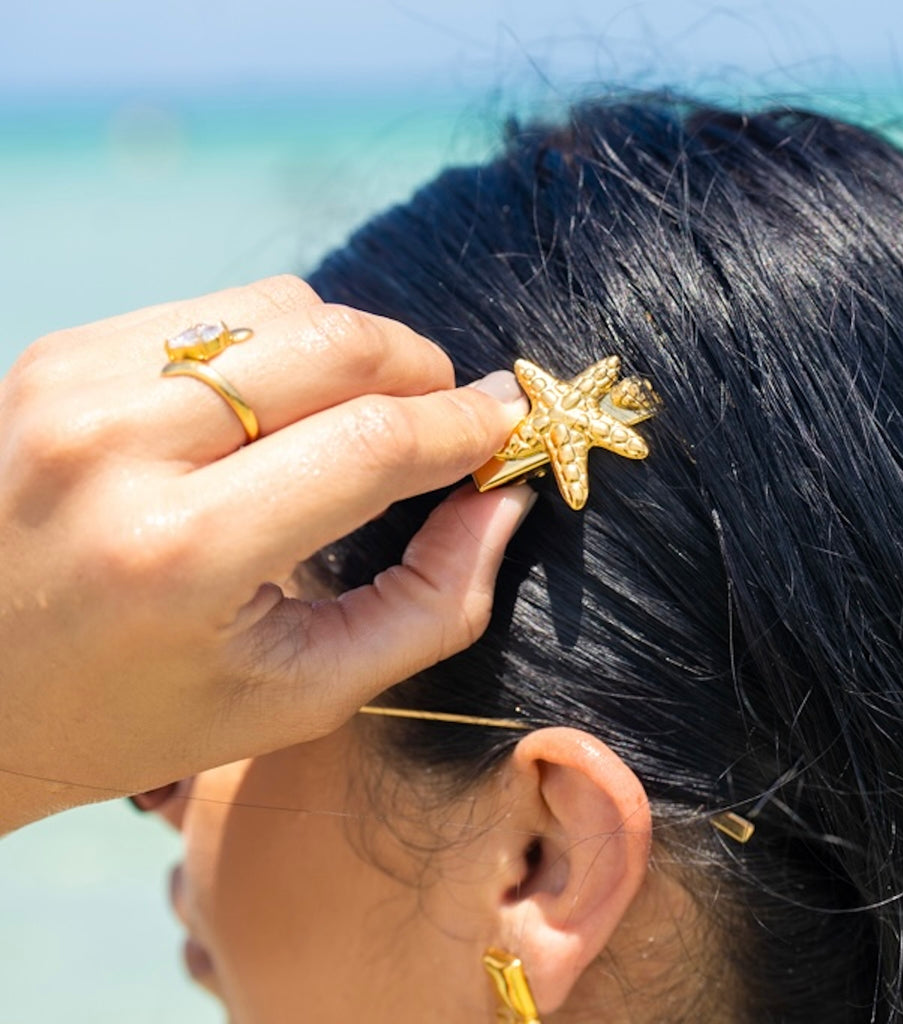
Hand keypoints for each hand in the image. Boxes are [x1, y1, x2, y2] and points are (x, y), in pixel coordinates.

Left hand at [0, 276, 531, 832]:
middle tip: (448, 417)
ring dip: (352, 352)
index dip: (465, 425)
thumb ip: (430, 602)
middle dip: (423, 370)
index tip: (510, 421)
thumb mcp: (304, 691)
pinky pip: (217, 312)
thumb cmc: (143, 711)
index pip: (374, 443)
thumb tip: (502, 498)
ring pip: (281, 308)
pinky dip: (276, 348)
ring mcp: (74, 385)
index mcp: (182, 555)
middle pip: (336, 344)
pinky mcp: (57, 354)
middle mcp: (117, 448)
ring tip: (359, 418)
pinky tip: (272, 411)